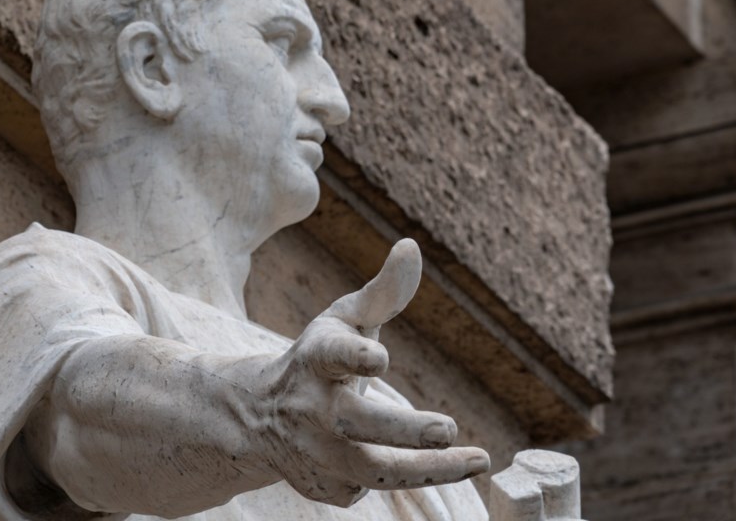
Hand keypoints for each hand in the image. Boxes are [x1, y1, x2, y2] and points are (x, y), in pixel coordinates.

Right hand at [257, 238, 489, 506]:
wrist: (258, 416)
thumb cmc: (318, 358)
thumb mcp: (344, 320)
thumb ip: (383, 291)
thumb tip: (412, 246)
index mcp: (317, 358)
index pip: (333, 356)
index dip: (355, 358)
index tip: (380, 359)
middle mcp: (311, 408)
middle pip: (356, 424)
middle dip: (403, 430)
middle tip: (447, 428)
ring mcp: (313, 452)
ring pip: (370, 471)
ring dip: (426, 471)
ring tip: (477, 459)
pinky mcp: (321, 486)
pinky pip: (367, 489)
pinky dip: (397, 475)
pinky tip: (411, 462)